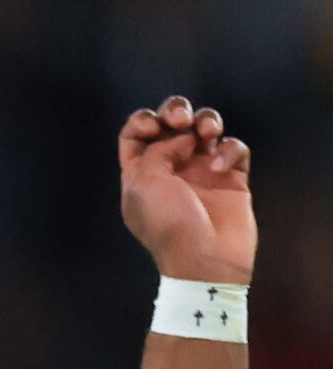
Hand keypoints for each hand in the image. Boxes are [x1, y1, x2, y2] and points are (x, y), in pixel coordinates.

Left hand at [119, 95, 255, 284]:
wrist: (205, 258)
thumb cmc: (168, 224)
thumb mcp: (145, 183)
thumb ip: (157, 150)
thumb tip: (181, 138)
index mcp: (139, 173)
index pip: (135, 134)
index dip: (143, 121)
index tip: (154, 126)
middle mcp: (169, 168)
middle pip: (171, 123)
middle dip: (177, 111)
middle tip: (181, 121)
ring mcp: (201, 171)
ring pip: (205, 128)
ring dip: (207, 120)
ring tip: (206, 133)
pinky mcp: (231, 177)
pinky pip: (233, 147)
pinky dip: (229, 150)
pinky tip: (221, 168)